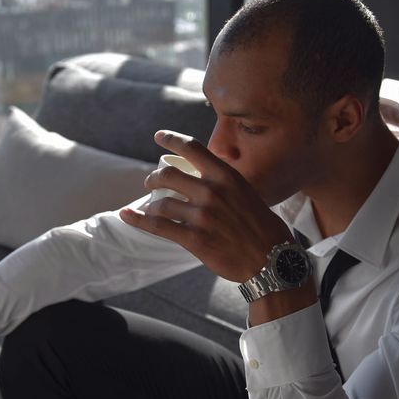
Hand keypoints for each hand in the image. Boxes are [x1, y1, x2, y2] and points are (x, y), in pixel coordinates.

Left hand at [119, 130, 292, 281]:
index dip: (171, 139)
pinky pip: (157, 226)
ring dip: (151, 204)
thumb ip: (226, 184)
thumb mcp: (248, 194)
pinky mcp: (194, 239)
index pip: (192, 148)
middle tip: (151, 183)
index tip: (158, 137)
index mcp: (226, 176)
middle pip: (168, 175)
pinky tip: (126, 215)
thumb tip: (206, 178)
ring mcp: (202, 216)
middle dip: (154, 178)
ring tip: (152, 207)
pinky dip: (138, 219)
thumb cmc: (263, 228)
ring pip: (161, 202)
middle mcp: (212, 191)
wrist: (272, 261)